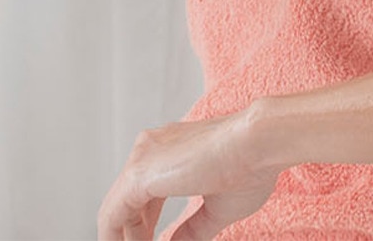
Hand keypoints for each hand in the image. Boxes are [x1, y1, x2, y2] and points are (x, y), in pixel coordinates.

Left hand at [96, 106, 281, 240]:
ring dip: (124, 238)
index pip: (147, 194)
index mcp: (171, 150)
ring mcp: (142, 159)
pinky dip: (115, 238)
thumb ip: (192, 229)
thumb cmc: (252, 165)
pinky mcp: (138, 174)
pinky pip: (111, 216)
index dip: (146, 225)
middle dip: (134, 234)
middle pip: (128, 202)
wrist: (261, 142)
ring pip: (116, 209)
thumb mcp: (218, 208)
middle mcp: (151, 149)